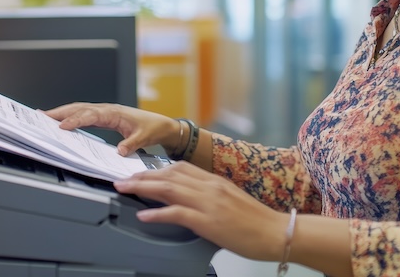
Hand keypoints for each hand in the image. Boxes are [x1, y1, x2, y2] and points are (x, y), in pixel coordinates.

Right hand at [44, 102, 177, 156]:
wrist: (161, 125)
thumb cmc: (153, 128)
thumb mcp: (144, 137)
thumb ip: (132, 144)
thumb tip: (120, 151)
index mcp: (115, 113)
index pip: (91, 115)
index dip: (76, 120)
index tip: (62, 126)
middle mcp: (107, 110)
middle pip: (80, 108)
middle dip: (61, 112)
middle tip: (42, 116)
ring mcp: (105, 112)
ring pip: (80, 109)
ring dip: (63, 112)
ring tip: (45, 116)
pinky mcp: (104, 117)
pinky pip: (84, 114)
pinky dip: (71, 116)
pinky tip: (61, 121)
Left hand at [114, 161, 287, 261]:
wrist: (276, 232)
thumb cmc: (256, 221)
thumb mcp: (230, 200)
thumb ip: (211, 195)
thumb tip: (192, 199)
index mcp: (215, 181)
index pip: (179, 167)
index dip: (156, 169)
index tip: (141, 173)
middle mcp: (210, 187)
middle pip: (169, 175)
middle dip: (142, 176)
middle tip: (123, 180)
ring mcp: (209, 203)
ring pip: (169, 189)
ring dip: (143, 188)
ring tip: (125, 190)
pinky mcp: (208, 221)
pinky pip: (177, 213)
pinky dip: (158, 214)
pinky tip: (144, 216)